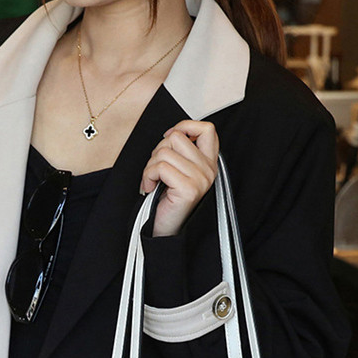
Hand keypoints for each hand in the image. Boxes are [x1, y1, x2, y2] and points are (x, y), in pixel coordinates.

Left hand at [141, 120, 218, 237]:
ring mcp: (200, 179)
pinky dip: (147, 176)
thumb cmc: (168, 202)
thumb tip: (172, 133)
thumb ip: (182, 152)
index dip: (185, 127)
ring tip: (153, 181)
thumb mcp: (179, 171)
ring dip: (150, 166)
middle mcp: (208, 170)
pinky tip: (150, 188)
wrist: (165, 231)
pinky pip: (160, 167)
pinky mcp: (189, 188)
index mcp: (209, 164)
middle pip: (177, 137)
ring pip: (164, 151)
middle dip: (158, 151)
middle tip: (157, 171)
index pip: (207, 129)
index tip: (170, 139)